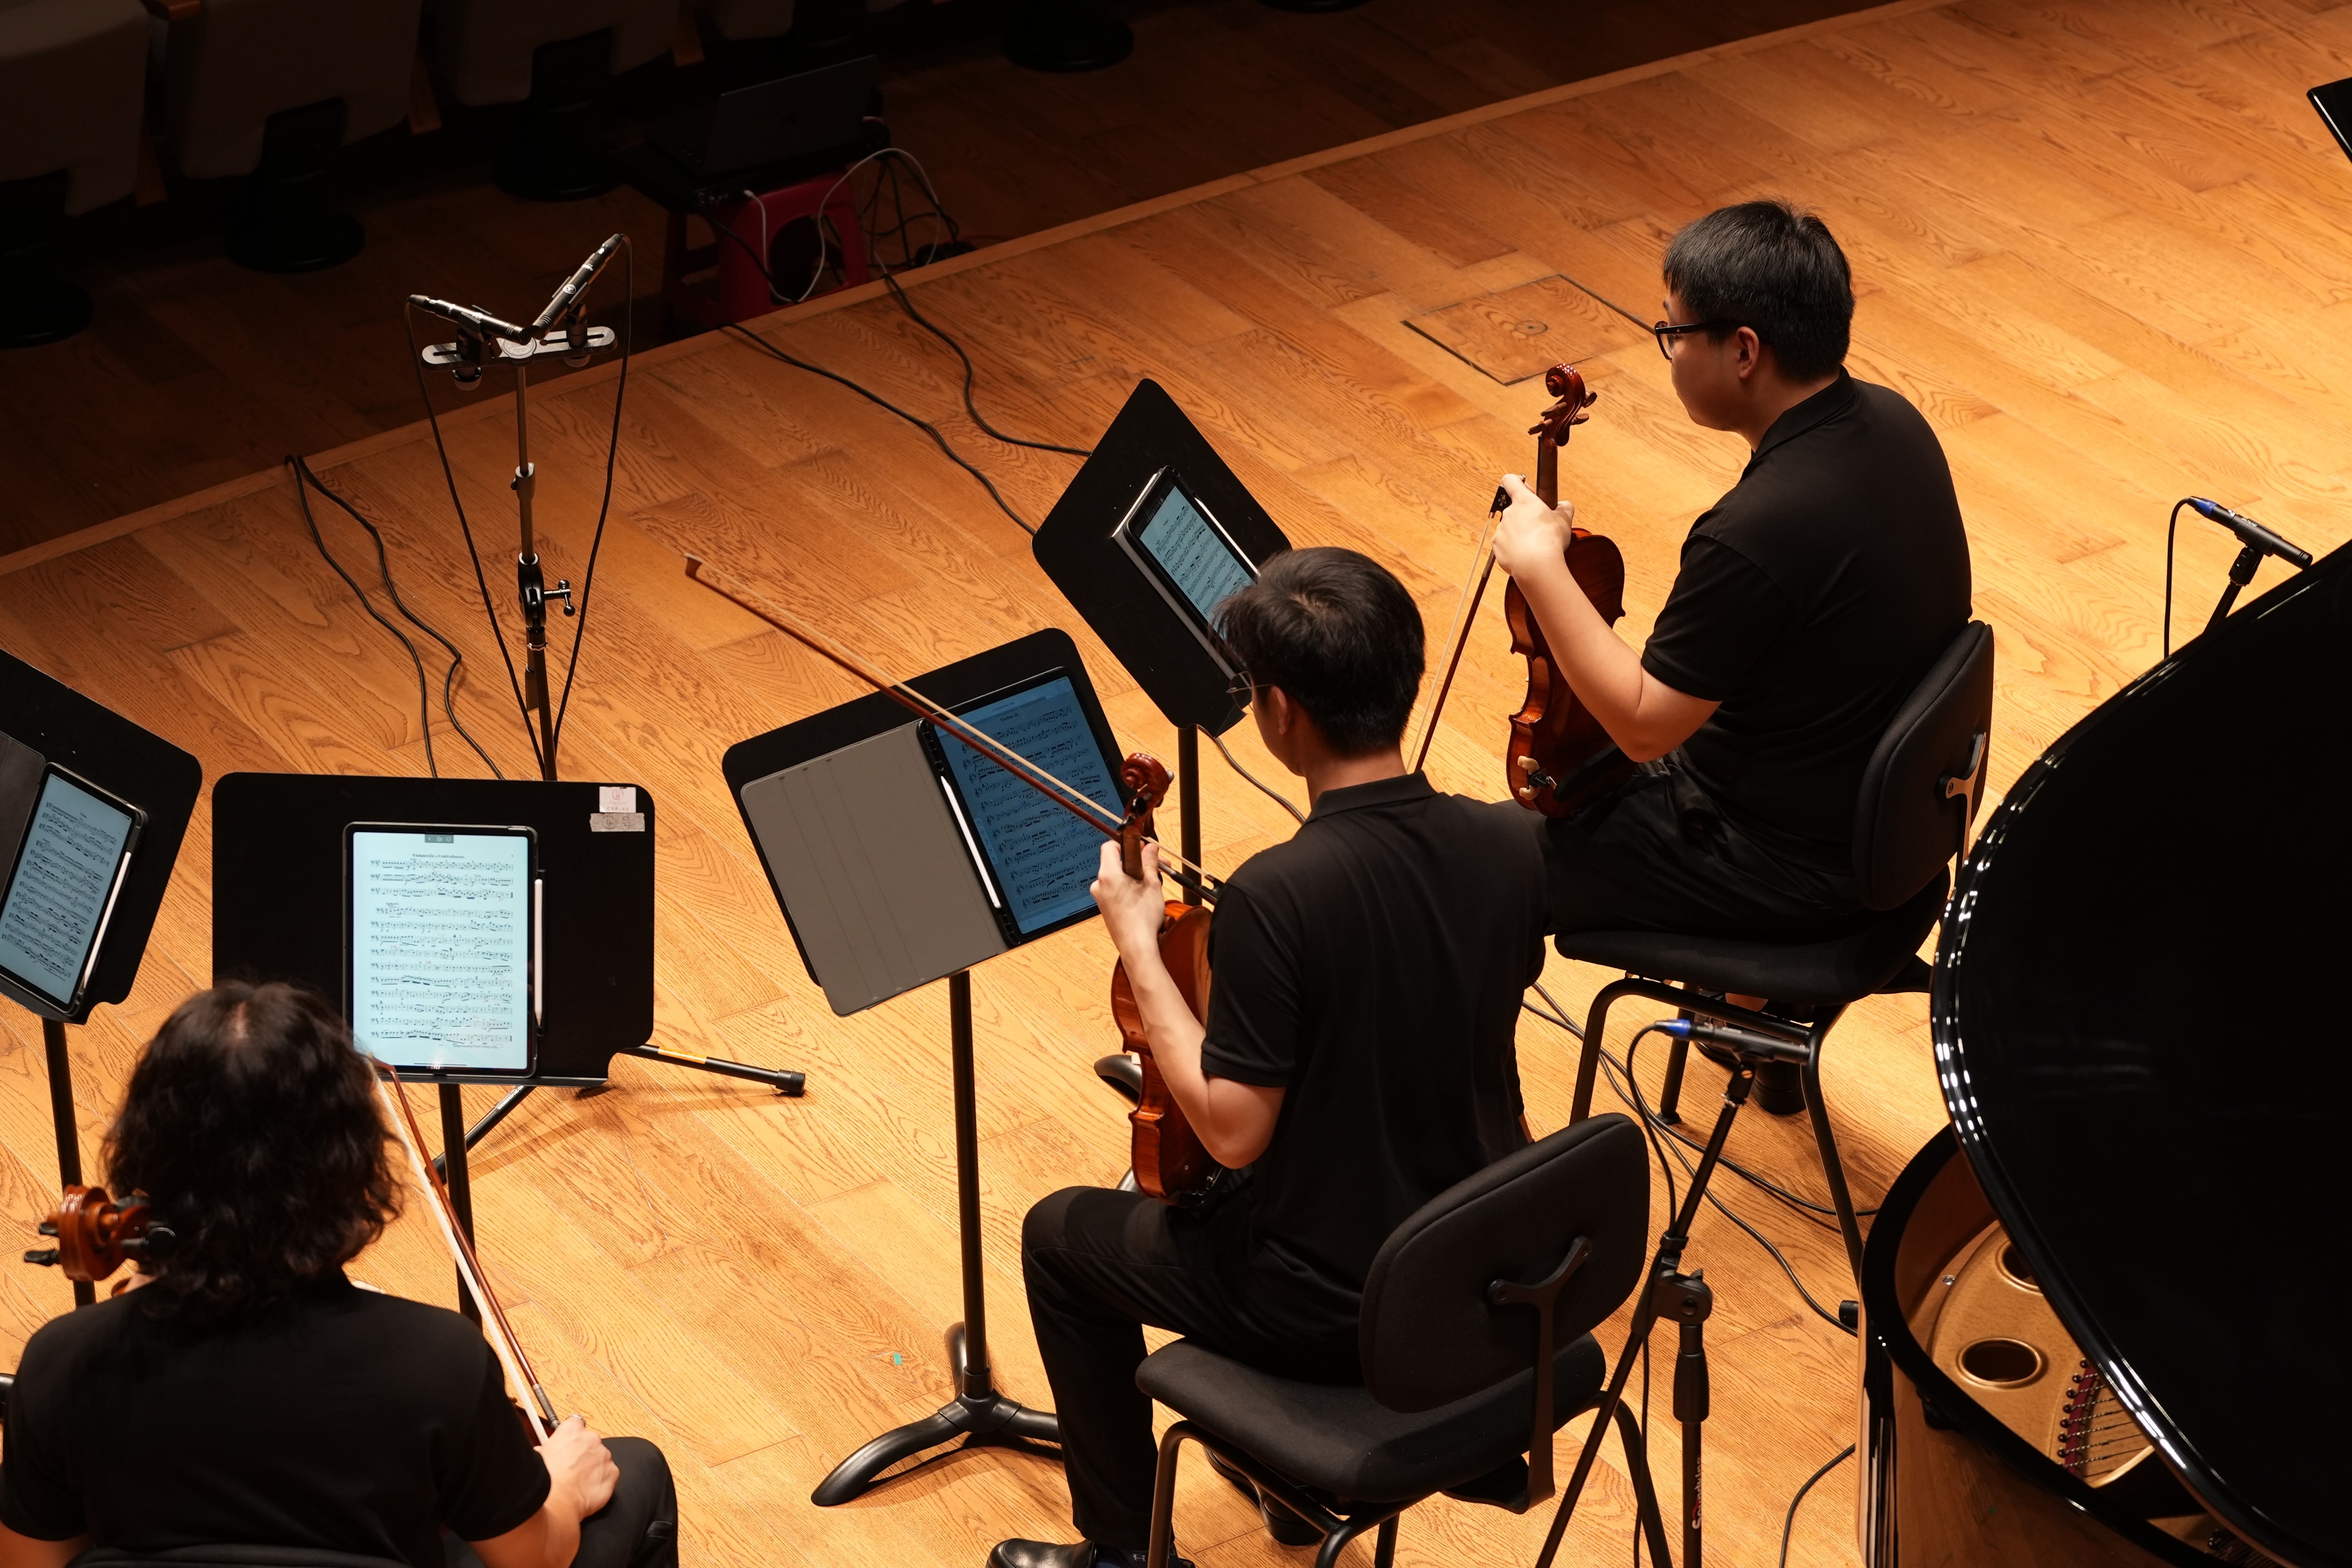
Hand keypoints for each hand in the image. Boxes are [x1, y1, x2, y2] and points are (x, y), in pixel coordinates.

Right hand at [538, 1414, 618, 1518]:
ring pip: (600, 1459)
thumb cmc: (545, 1478)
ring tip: (577, 1482)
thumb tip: (542, 1452)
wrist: (557, 1500)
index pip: (576, 1424)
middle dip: (583, 1453)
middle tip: (570, 1468)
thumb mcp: (539, 1456)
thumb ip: (546, 1449)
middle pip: (590, 1443)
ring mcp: (604, 1455)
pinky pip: (609, 1474)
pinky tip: (588, 1490)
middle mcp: (592, 1438)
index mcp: (572, 1429)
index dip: (572, 1436)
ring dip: (592, 1467)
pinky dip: (601, 1481)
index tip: (568, 1445)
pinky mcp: (613, 1472)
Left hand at [1091, 840, 1168, 968]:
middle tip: (1157, 865)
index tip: (1143, 849)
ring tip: (1155, 882)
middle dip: (1138, 862)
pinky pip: (1115, 890)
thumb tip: (1150, 848)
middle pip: (1116, 862)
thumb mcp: (1152, 885)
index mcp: (1108, 874)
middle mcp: (1099, 884)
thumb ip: (1150, 863)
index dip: (1127, 845)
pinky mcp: (1105, 907)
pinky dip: (1129, 887)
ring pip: (1117, 877)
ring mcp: (1101, 897)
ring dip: (1135, 875)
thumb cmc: (1143, 917)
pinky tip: (1144, 895)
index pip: (1110, 846)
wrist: (1136, 946)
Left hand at [1489, 473, 1575, 581]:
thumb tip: (1563, 505)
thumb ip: (1564, 507)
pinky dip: (1513, 547)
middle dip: (1525, 516)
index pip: (1511, 480)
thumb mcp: (1565, 518)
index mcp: (1523, 501)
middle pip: (1514, 509)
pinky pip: (1505, 543)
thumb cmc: (1551, 540)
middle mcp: (1508, 513)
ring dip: (1519, 533)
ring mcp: (1500, 530)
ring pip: (1510, 528)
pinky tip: (1525, 554)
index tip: (1527, 492)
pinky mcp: (1497, 546)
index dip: (1518, 483)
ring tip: (1534, 545)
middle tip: (1539, 528)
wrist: (1537, 566)